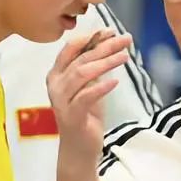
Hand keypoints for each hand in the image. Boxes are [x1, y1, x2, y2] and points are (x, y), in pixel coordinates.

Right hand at [47, 29, 130, 160]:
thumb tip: (108, 43)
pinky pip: (86, 96)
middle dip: (104, 46)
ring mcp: (61, 100)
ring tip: (124, 56)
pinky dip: (101, 87)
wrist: (79, 149)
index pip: (70, 48)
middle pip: (81, 59)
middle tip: (125, 39)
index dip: (91, 38)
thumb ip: (94, 67)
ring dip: (105, 62)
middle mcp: (55, 85)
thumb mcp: (90, 86)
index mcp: (57, 74)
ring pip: (82, 74)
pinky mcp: (71, 116)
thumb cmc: (85, 115)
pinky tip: (115, 81)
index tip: (110, 31)